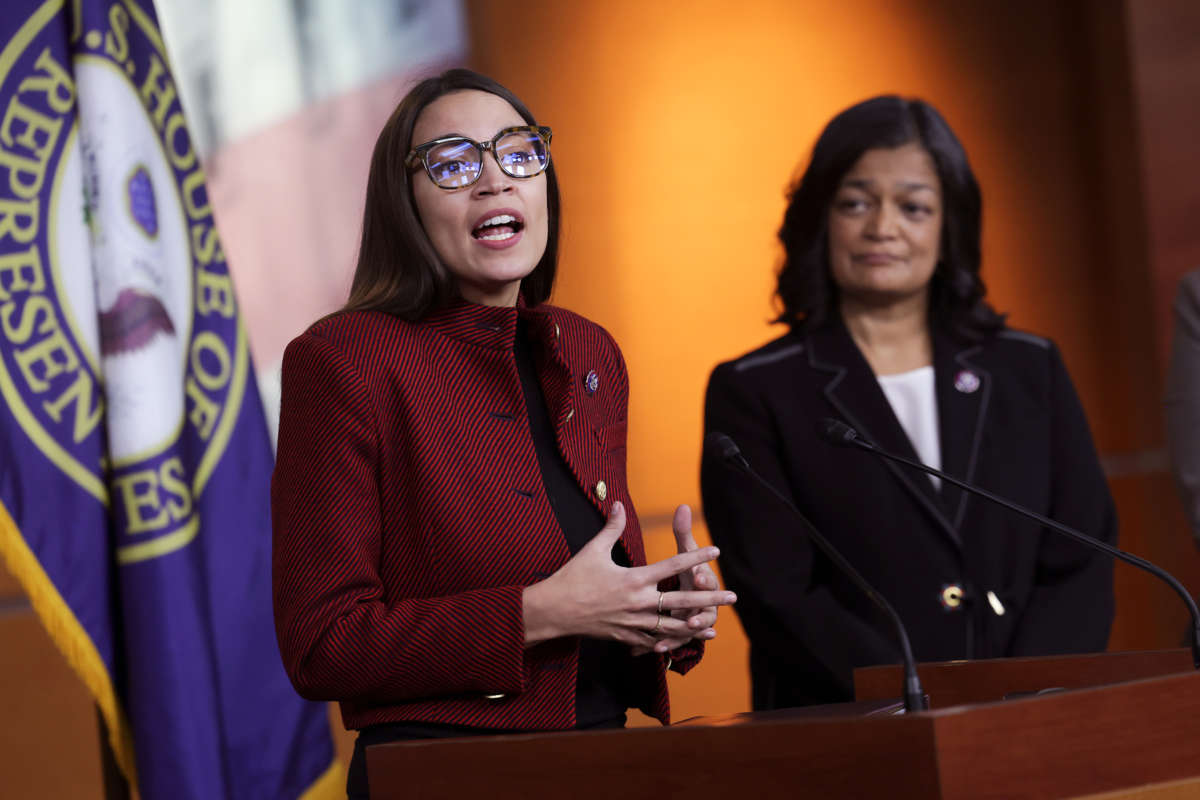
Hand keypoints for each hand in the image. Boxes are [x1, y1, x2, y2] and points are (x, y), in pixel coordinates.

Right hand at [522, 502, 735, 647]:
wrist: (553, 612)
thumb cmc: (572, 579)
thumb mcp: (593, 550)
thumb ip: (611, 528)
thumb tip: (618, 503)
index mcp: (634, 579)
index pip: (672, 566)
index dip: (696, 557)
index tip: (716, 550)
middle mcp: (638, 602)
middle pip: (682, 601)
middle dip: (710, 598)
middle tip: (733, 596)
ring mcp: (633, 622)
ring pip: (672, 626)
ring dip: (695, 625)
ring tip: (714, 625)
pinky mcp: (625, 636)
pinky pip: (652, 640)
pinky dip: (670, 641)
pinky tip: (683, 642)